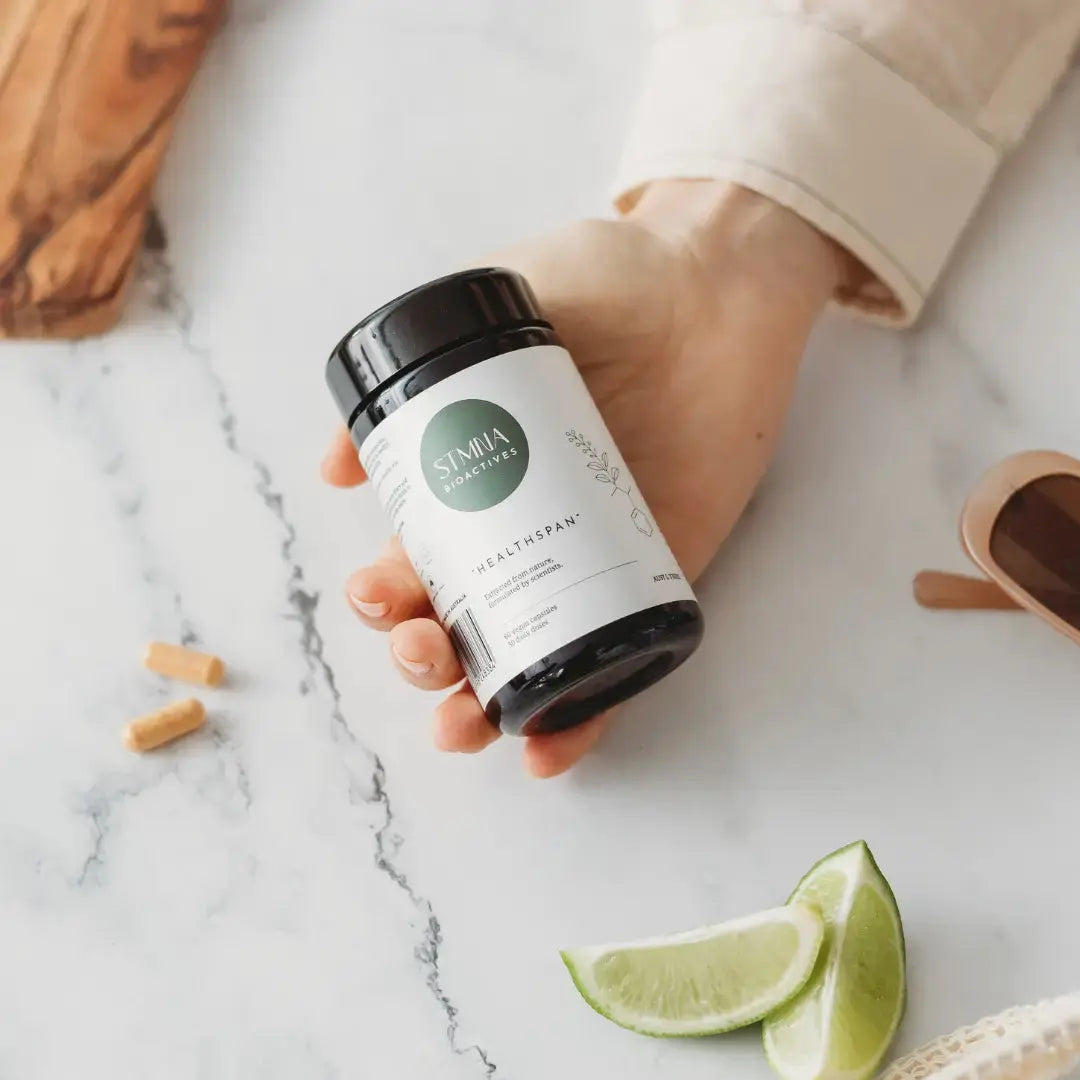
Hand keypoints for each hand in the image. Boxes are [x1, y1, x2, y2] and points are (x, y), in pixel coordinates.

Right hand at [322, 182, 843, 776]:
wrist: (719, 279)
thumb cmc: (610, 277)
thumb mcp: (501, 297)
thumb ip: (424, 361)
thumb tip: (337, 463)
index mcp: (480, 481)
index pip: (418, 558)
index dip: (386, 594)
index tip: (376, 595)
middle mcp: (528, 531)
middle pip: (460, 621)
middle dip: (423, 655)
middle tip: (421, 649)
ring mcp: (593, 560)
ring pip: (527, 656)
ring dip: (481, 705)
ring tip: (461, 721)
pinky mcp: (661, 576)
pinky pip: (619, 662)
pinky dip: (581, 718)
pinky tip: (545, 750)